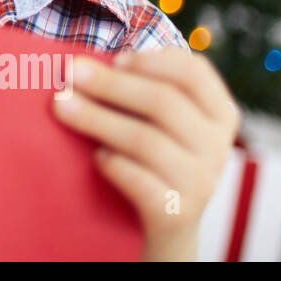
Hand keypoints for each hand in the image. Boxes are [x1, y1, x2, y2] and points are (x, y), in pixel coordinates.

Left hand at [51, 46, 239, 260]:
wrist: (168, 222)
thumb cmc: (154, 154)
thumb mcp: (159, 119)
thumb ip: (139, 88)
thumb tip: (83, 65)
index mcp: (219, 113)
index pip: (194, 73)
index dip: (152, 61)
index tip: (115, 58)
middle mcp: (218, 146)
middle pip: (163, 103)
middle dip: (110, 84)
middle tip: (70, 72)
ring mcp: (201, 181)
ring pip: (146, 140)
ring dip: (97, 118)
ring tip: (61, 105)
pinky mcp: (177, 212)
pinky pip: (139, 180)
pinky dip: (113, 163)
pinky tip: (95, 156)